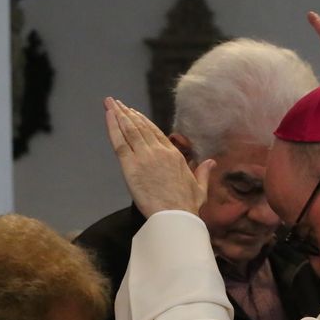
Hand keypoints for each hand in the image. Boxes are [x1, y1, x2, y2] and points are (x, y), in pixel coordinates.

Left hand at [103, 97, 213, 216]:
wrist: (175, 216)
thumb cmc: (187, 207)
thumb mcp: (200, 188)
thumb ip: (203, 173)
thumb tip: (211, 162)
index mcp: (174, 155)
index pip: (156, 133)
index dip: (144, 122)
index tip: (135, 114)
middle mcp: (159, 152)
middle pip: (140, 128)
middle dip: (128, 114)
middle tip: (118, 103)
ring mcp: (144, 157)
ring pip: (129, 130)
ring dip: (119, 115)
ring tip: (110, 103)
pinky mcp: (131, 166)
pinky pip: (120, 142)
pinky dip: (113, 126)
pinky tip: (108, 114)